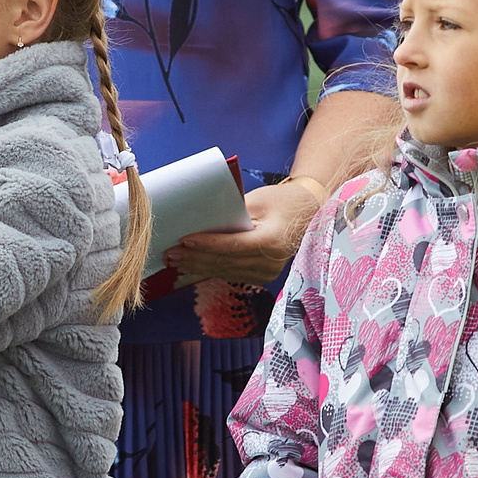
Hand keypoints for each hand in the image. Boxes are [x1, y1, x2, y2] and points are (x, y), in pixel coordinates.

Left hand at [164, 176, 325, 286]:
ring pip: (225, 272)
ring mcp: (267, 273)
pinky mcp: (262, 277)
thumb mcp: (256, 200)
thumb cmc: (282, 201)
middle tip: (170, 253)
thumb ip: (231, 214)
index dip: (207, 245)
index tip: (184, 241)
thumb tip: (199, 222)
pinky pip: (231, 274)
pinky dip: (211, 270)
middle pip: (225, 262)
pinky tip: (193, 266)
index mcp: (272, 241)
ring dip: (198, 267)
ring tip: (175, 261)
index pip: (233, 246)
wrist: (307, 213)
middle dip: (195, 258)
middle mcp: (271, 263)